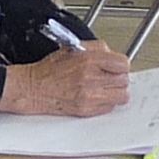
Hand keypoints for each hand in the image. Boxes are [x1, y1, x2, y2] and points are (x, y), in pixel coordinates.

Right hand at [0, 42, 130, 117]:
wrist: (34, 89)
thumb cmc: (50, 70)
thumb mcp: (72, 48)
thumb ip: (96, 48)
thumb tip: (111, 53)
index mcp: (88, 60)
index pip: (122, 63)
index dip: (121, 64)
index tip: (117, 66)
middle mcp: (90, 78)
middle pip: (124, 80)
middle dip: (119, 78)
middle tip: (111, 76)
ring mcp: (89, 96)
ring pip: (121, 97)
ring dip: (116, 92)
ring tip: (106, 87)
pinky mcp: (87, 110)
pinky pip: (109, 108)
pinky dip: (106, 102)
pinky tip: (96, 96)